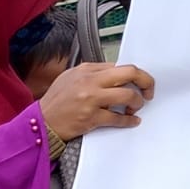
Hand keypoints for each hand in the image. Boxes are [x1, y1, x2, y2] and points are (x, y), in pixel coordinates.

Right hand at [38, 62, 154, 139]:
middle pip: (129, 73)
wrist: (41, 122)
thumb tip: (115, 75)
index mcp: (86, 70)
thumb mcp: (70, 78)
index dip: (134, 74)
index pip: (119, 66)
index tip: (139, 82)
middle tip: (148, 91)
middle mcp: (89, 81)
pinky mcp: (91, 117)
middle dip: (145, 82)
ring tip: (135, 107)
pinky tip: (132, 121)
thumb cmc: (55, 102)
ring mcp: (91, 99)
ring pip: (127, 96)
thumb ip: (92, 74)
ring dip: (137, 103)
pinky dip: (129, 120)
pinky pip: (118, 118)